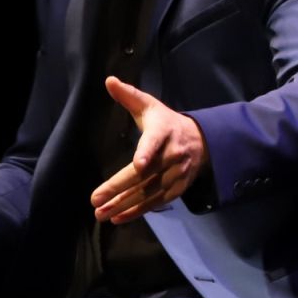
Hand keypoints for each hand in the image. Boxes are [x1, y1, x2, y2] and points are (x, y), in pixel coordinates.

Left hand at [91, 76, 207, 223]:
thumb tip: (108, 80)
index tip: (139, 164)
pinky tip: (118, 217)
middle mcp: (172, 154)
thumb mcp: (150, 106)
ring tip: (101, 213)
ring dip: (124, 205)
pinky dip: (137, 211)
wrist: (201, 141)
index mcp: (163, 132)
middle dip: (119, 189)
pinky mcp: (178, 188)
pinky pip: (156, 202)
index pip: (154, 142)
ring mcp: (176, 174)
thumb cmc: (167, 123)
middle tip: (95, 200)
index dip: (147, 153)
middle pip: (145, 175)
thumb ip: (129, 95)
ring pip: (148, 192)